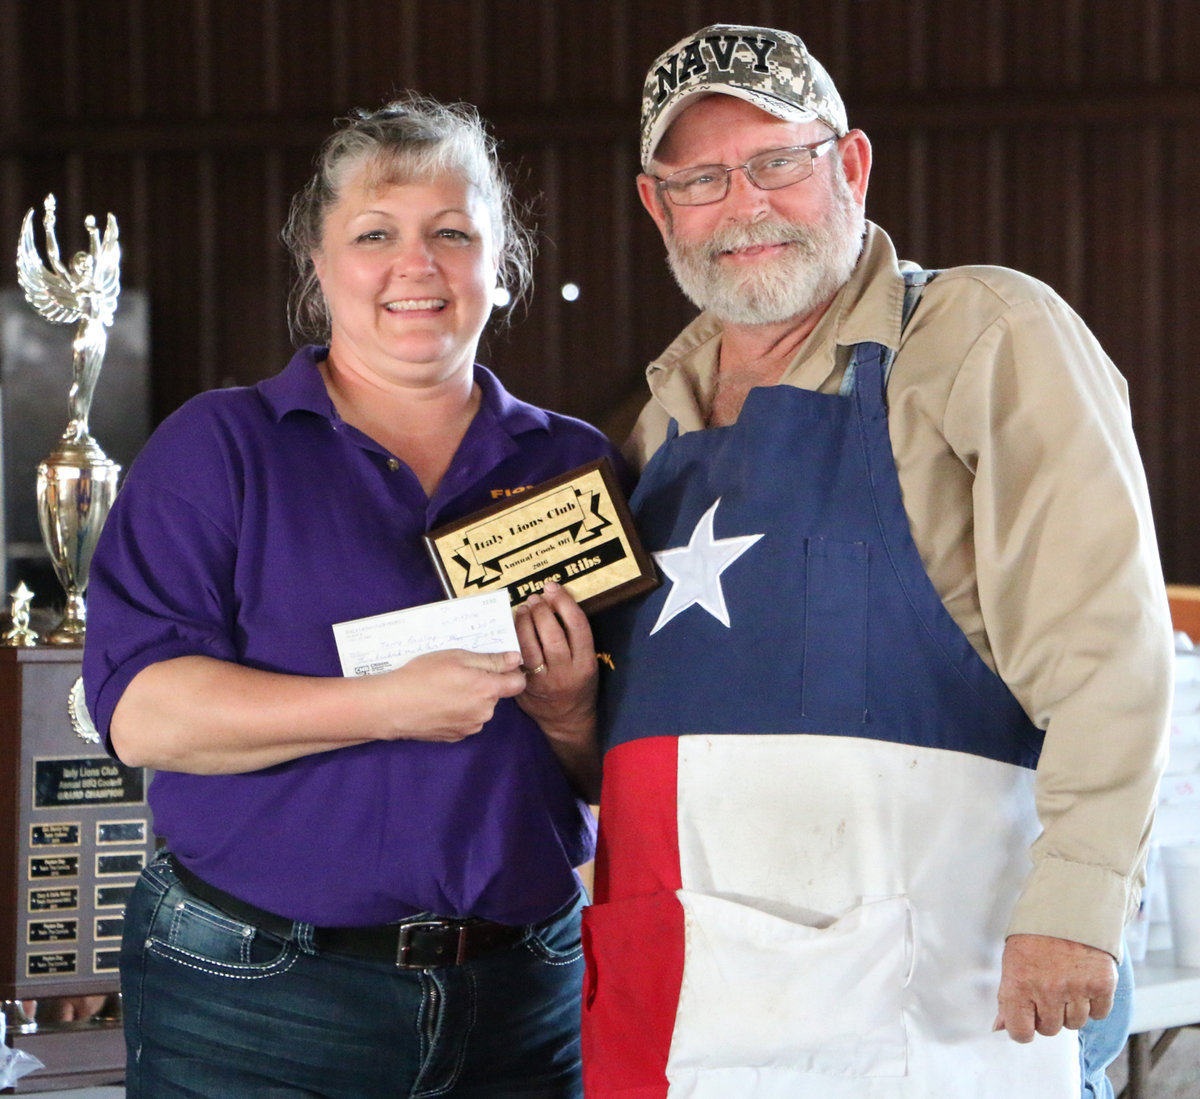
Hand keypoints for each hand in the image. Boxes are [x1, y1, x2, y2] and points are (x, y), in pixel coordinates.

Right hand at [372, 649, 526, 741]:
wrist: (391, 706)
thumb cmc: (421, 676)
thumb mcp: (457, 657)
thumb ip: (490, 660)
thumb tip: (515, 659)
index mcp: (487, 690)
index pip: (518, 682)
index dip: (510, 671)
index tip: (497, 663)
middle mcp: (484, 713)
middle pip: (496, 694)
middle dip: (484, 683)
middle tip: (459, 672)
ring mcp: (470, 727)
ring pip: (480, 708)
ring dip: (470, 698)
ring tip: (445, 688)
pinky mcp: (456, 737)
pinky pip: (466, 720)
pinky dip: (458, 711)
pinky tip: (439, 703)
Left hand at [513, 581, 600, 798]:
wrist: (566, 720)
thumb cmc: (578, 685)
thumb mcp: (587, 664)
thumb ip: (574, 639)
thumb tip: (553, 604)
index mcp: (585, 664)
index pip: (577, 627)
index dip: (564, 603)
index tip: (554, 588)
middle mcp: (565, 672)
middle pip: (552, 634)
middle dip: (542, 611)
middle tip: (536, 597)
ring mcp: (543, 681)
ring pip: (530, 646)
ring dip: (525, 622)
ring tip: (524, 608)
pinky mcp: (525, 686)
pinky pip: (517, 659)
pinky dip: (514, 640)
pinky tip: (514, 627)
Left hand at [994, 934, 1116, 1042]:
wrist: (1067, 907)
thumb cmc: (1035, 935)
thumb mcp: (1012, 961)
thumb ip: (1008, 997)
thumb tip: (1001, 1027)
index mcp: (1019, 983)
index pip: (1021, 1032)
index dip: (1025, 1028)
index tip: (1028, 1020)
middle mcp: (1048, 989)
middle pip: (1051, 1029)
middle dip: (1049, 1014)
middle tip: (1048, 990)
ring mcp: (1077, 988)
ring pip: (1075, 1023)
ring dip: (1071, 1008)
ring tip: (1066, 981)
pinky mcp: (1102, 984)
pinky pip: (1098, 1013)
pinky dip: (1093, 1003)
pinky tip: (1084, 981)